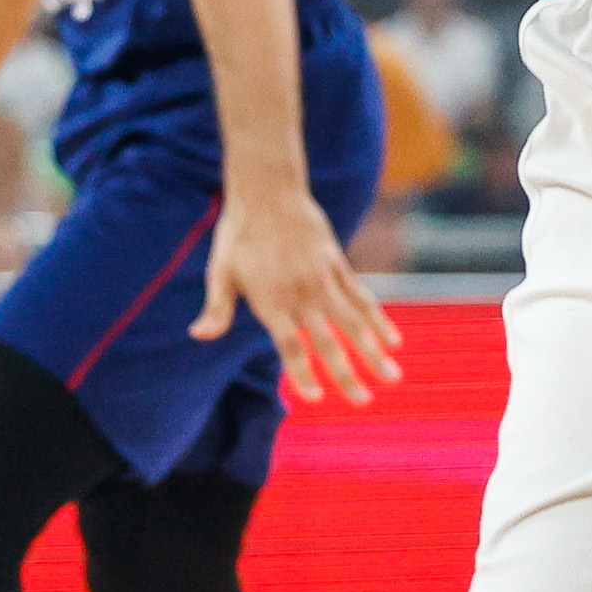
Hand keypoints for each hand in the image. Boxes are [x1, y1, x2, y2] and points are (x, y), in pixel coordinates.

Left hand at [193, 178, 402, 404]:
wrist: (268, 188)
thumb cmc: (239, 232)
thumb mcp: (220, 270)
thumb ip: (217, 307)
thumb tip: (198, 335)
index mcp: (271, 300)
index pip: (290, 345)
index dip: (302, 372)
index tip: (315, 398)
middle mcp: (301, 293)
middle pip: (328, 341)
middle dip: (348, 374)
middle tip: (364, 402)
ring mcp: (323, 278)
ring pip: (353, 321)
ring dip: (373, 351)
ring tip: (393, 376)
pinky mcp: (337, 263)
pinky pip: (362, 296)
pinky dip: (378, 319)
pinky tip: (392, 339)